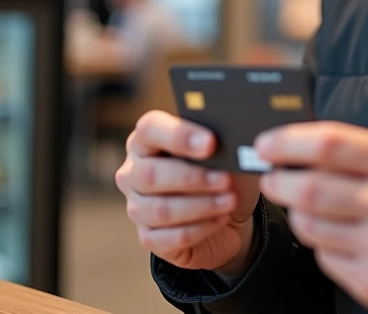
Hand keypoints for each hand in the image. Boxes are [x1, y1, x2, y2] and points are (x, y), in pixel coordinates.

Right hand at [116, 110, 261, 272]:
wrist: (231, 216)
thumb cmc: (224, 174)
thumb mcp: (228, 154)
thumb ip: (223, 143)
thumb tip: (233, 143)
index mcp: (147, 140)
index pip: (149, 129)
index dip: (178, 135)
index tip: (210, 143)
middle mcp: (134, 172)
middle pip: (151, 174)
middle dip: (193, 177)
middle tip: (225, 178)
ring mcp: (137, 207)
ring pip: (161, 209)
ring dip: (201, 205)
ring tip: (230, 200)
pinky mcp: (149, 238)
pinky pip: (170, 237)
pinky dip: (200, 228)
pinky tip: (221, 219)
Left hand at [256, 122, 367, 312]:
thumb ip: (359, 148)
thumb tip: (297, 140)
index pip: (331, 144)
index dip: (289, 142)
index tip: (265, 145)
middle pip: (311, 187)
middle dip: (279, 181)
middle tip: (272, 179)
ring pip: (309, 224)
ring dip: (296, 213)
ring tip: (305, 208)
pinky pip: (323, 256)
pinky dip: (320, 244)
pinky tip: (337, 237)